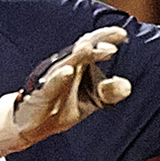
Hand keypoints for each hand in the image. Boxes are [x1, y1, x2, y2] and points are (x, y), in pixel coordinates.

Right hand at [12, 26, 131, 144]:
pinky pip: (50, 85)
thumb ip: (109, 93)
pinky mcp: (41, 95)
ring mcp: (51, 79)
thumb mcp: (91, 101)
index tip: (123, 34)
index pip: (92, 45)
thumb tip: (127, 85)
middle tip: (116, 40)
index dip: (106, 37)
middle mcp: (64, 66)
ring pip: (66, 63)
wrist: (32, 125)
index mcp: (77, 64)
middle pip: (81, 49)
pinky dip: (59, 77)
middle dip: (98, 42)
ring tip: (94, 48)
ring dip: (80, 55)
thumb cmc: (62, 106)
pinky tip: (69, 71)